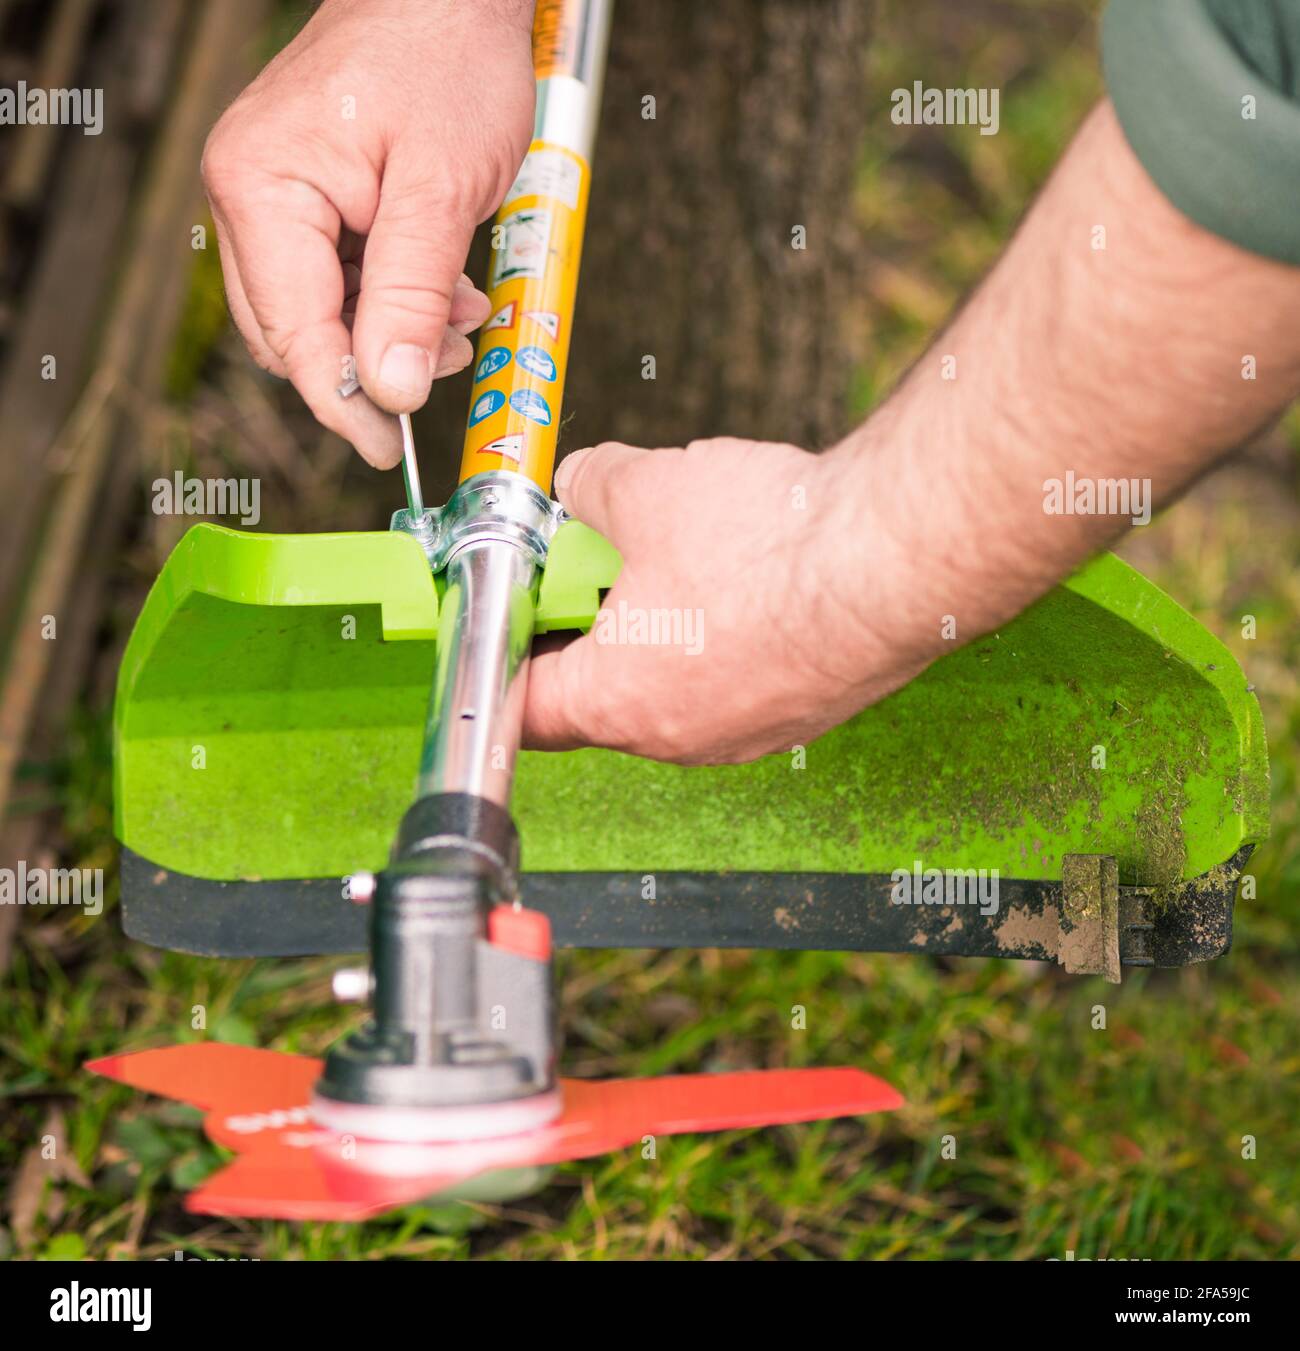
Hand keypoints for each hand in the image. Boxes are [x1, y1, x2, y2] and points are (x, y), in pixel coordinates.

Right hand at [201, 0, 535, 466]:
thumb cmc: (446, 56)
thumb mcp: (441, 188)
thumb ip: (410, 295)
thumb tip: (389, 391)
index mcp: (263, 188)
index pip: (295, 335)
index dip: (344, 402)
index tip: (390, 448)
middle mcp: (250, 194)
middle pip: (295, 333)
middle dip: (372, 365)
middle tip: (445, 363)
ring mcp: (274, 196)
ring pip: (321, 313)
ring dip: (390, 334)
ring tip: (458, 312)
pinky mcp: (308, 199)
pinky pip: (338, 280)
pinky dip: (391, 301)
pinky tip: (443, 291)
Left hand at [524, 438, 936, 763]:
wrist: (897, 564)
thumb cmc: (771, 546)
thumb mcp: (644, 488)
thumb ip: (589, 488)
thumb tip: (581, 483)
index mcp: (616, 702)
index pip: (526, 711)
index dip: (509, 657)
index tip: (518, 618)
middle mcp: (677, 738)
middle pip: (601, 698)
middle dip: (591, 631)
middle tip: (600, 567)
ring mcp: (744, 735)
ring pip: (673, 691)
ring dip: (661, 637)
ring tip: (681, 562)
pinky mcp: (799, 716)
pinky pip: (735, 684)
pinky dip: (722, 642)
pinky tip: (745, 580)